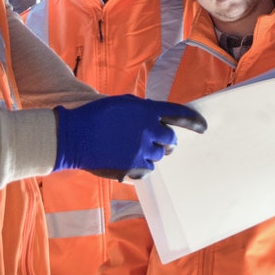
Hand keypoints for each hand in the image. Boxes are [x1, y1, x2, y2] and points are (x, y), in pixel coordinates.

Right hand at [55, 95, 207, 178]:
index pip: (178, 114)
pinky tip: (129, 161)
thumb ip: (142, 111)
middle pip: (170, 139)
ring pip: (158, 156)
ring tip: (132, 149)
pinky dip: (142, 167)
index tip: (203, 128)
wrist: (71, 135)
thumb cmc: (93, 116)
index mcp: (145, 110)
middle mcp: (147, 130)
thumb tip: (158, 120)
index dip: (193, 121)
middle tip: (161, 143)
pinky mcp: (131, 167)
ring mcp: (140, 150)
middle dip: (167, 142)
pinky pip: (147, 170)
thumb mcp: (121, 104)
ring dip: (151, 154)